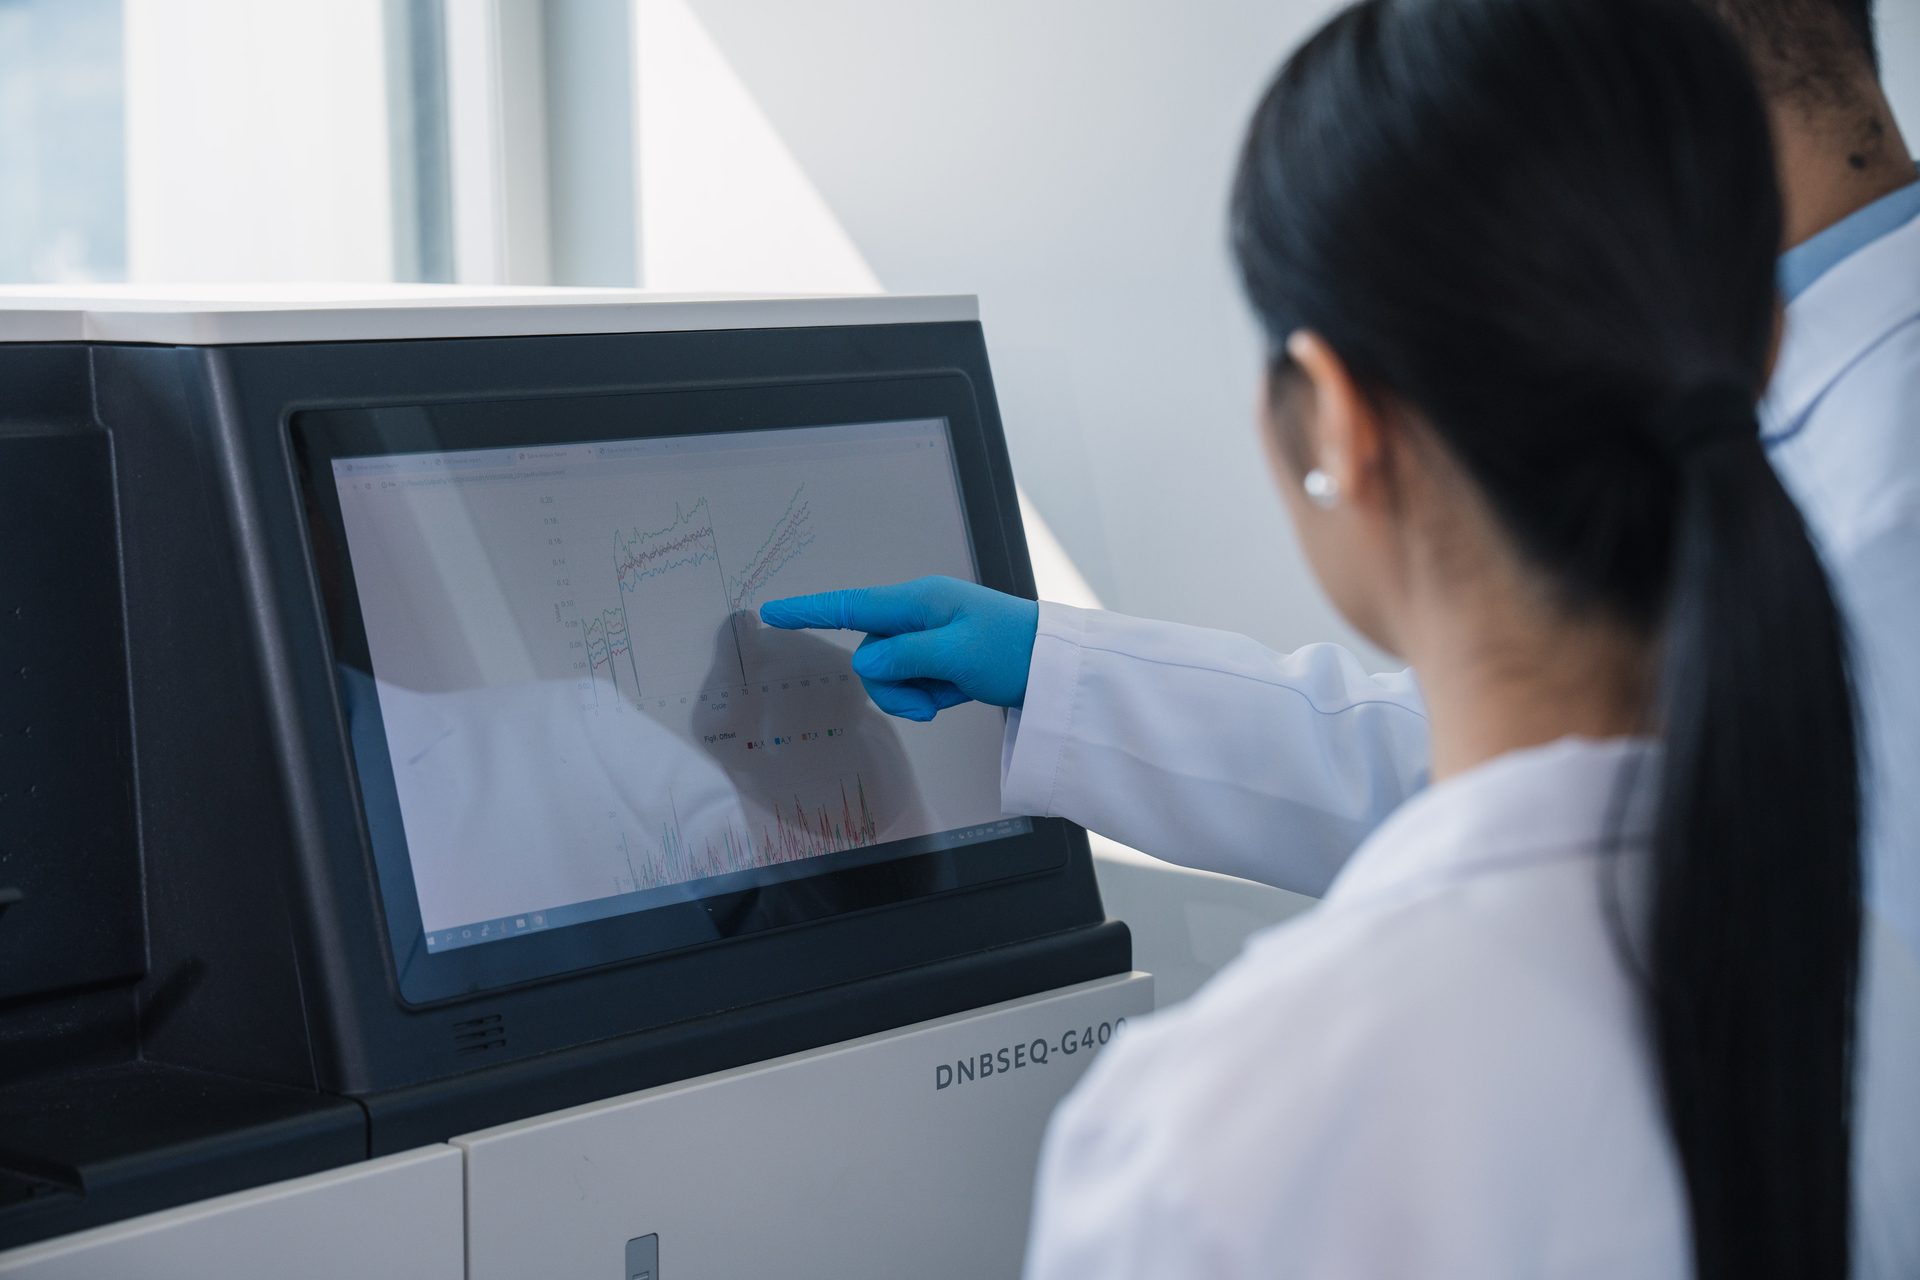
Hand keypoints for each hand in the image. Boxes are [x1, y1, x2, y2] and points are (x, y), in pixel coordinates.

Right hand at [759, 576, 1038, 720]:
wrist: (1055, 667)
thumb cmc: (1012, 649)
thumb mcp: (955, 655)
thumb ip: (903, 658)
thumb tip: (864, 663)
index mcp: (919, 602)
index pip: (851, 606)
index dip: (809, 611)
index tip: (772, 614)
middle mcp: (919, 614)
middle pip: (872, 654)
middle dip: (892, 685)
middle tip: (929, 703)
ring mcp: (930, 637)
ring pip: (890, 672)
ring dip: (912, 695)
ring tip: (948, 699)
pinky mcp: (940, 658)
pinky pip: (913, 681)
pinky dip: (929, 695)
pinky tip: (957, 695)